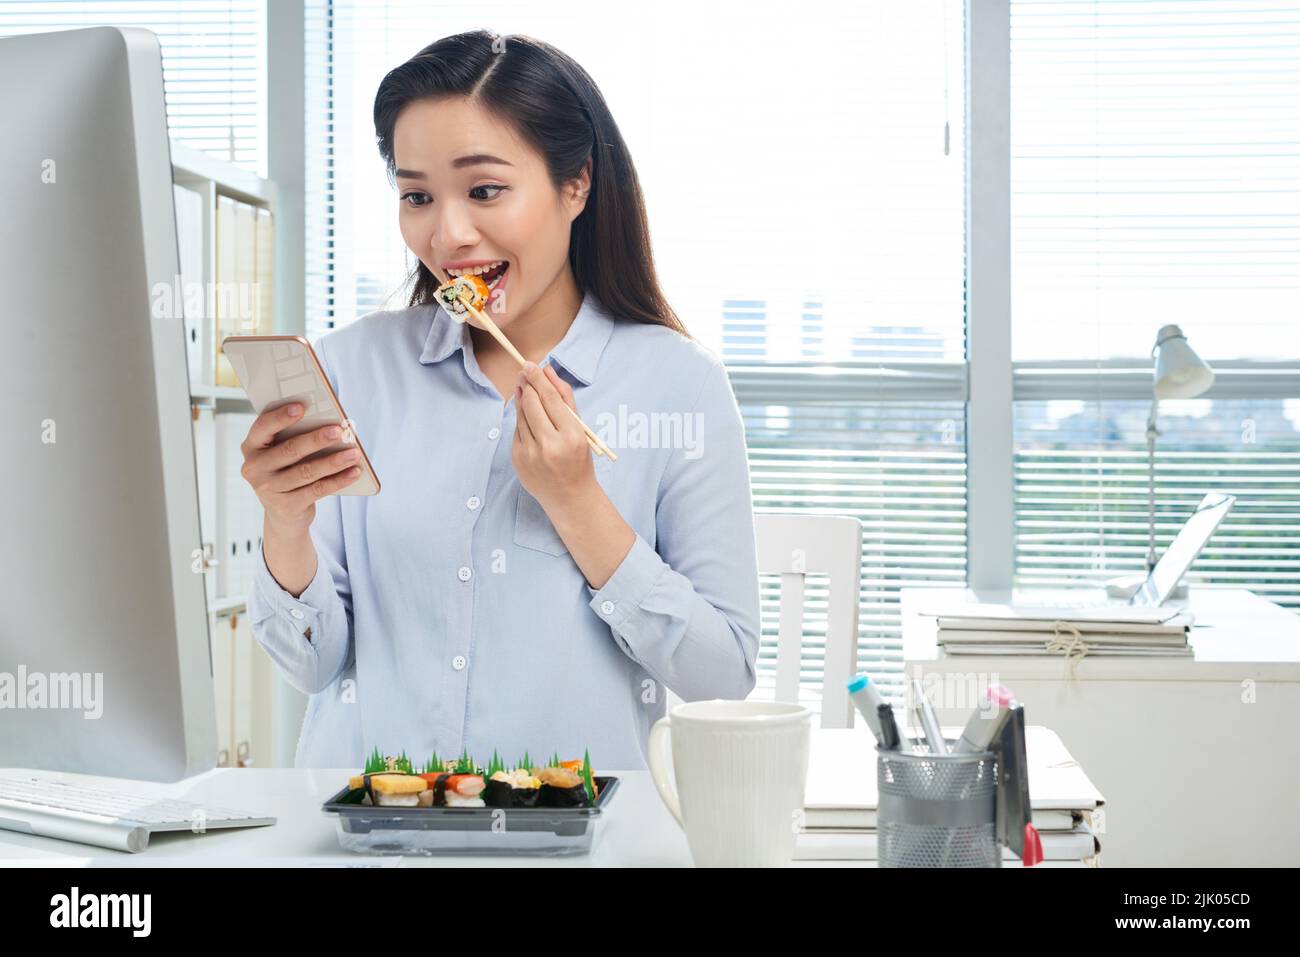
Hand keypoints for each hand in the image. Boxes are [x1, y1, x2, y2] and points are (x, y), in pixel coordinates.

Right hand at [240, 404, 361, 533]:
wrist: (283, 513)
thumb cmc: (287, 470)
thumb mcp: (282, 453)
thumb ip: (294, 436)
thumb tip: (329, 423)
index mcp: (251, 447)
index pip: (263, 427)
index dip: (281, 417)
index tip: (301, 407)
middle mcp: (254, 468)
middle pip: (289, 450)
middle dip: (316, 439)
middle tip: (338, 431)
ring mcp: (268, 489)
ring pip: (306, 471)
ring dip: (333, 461)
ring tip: (354, 453)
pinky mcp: (286, 506)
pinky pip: (317, 490)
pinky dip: (338, 480)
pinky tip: (354, 472)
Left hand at [512, 361, 597, 509]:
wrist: (569, 497)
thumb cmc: (578, 459)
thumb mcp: (580, 429)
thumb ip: (565, 398)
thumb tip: (548, 371)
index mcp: (571, 436)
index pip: (551, 399)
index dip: (538, 379)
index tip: (530, 364)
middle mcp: (550, 445)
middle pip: (532, 403)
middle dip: (527, 385)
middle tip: (524, 372)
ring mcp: (531, 454)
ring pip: (521, 415)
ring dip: (521, 399)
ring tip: (523, 388)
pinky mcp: (518, 460)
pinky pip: (516, 431)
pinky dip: (521, 420)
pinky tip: (526, 415)